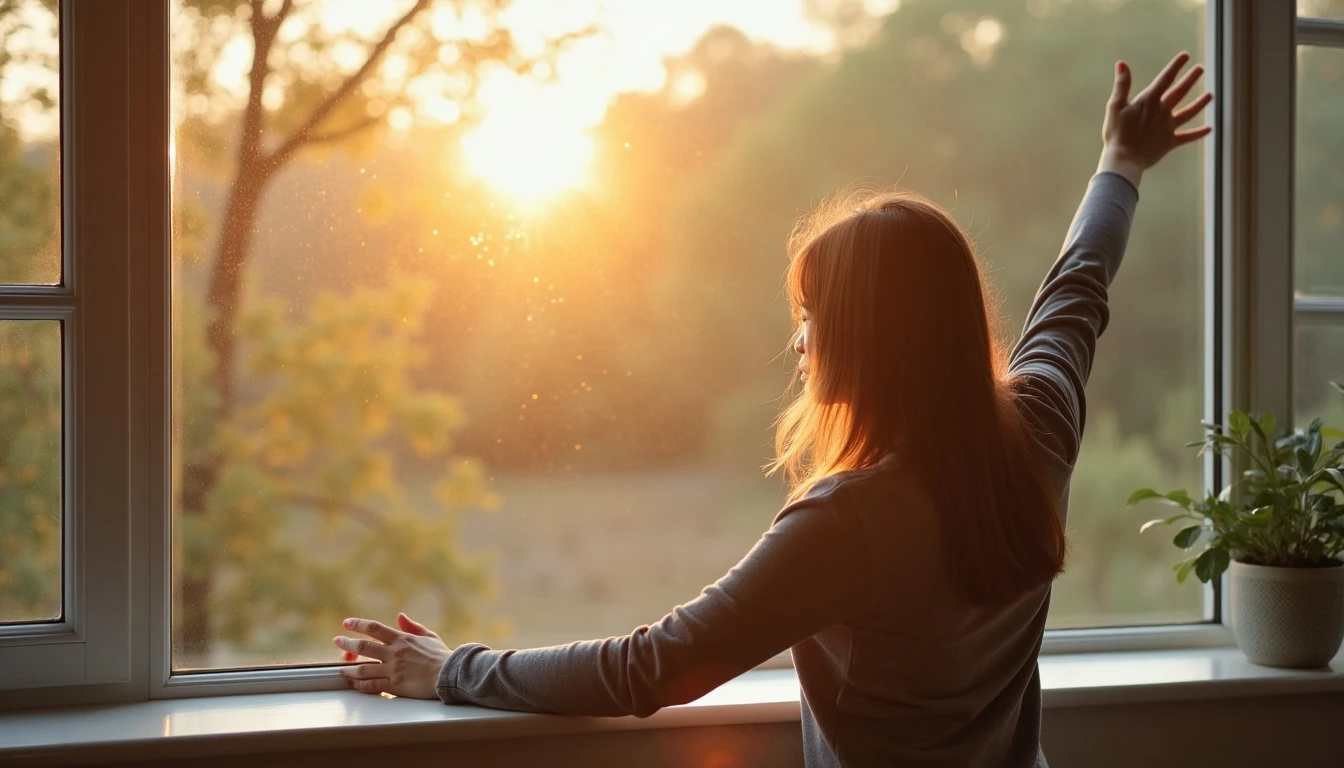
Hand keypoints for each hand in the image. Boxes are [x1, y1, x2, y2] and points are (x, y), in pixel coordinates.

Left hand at [334, 612, 451, 698]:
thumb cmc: (442, 656)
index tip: (347, 624)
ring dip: (349, 668)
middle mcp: (394, 653)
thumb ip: (412, 626)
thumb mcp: (429, 636)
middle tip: (337, 641)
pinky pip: (373, 685)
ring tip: (341, 668)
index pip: (374, 628)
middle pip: (364, 647)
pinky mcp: (395, 686)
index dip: (358, 625)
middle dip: (347, 644)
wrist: (450, 674)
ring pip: (364, 668)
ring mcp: (393, 670)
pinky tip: (353, 683)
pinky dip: (360, 685)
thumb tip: (400, 617)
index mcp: (402, 639)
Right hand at [1100, 51, 1212, 186]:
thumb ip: (1121, 85)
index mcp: (1149, 101)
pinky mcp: (1169, 142)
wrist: (1124, 159)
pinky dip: (1198, 133)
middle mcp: (1162, 112)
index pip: (1165, 79)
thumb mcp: (1114, 107)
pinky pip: (1187, 137)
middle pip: (1180, 92)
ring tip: (1210, 95)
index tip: (1185, 56)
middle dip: (1190, 79)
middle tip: (1200, 69)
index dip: (1175, 66)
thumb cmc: (1116, 134)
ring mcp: (1168, 127)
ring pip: (1188, 113)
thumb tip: (1121, 65)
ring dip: (1200, 103)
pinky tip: (1209, 129)